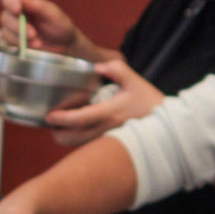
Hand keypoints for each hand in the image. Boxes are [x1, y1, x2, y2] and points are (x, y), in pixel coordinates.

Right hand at [0, 0, 79, 53]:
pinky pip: (8, 43)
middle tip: (33, 34)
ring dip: (20, 37)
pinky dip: (20, 45)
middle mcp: (15, 14)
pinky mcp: (13, 42)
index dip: (10, 2)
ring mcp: (13, 28)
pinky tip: (34, 46)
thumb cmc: (59, 25)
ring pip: (5, 31)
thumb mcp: (53, 13)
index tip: (17, 9)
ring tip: (38, 42)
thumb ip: (37, 5)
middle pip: (5, 16)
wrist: (65, 44)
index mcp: (24, 2)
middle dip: (18, 26)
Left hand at [43, 55, 162, 145]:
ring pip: (77, 145)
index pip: (80, 119)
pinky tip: (75, 126)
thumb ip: (116, 69)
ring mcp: (105, 138)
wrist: (166, 124)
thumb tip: (98, 67)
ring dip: (65, 136)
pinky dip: (75, 138)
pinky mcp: (108, 142)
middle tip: (50, 121)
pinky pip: (85, 145)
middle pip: (72, 139)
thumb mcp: (135, 80)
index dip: (62, 119)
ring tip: (60, 123)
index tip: (49, 116)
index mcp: (109, 113)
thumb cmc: (148, 101)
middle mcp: (104, 129)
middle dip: (56, 133)